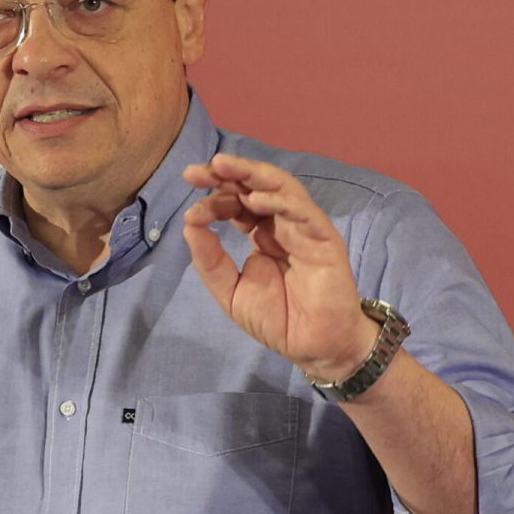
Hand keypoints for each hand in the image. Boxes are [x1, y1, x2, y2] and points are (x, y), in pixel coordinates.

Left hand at [181, 152, 374, 381]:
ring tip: (223, 167)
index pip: (236, 204)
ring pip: (280, 188)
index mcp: (262, 234)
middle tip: (196, 171)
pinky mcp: (324, 238)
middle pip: (255, 187)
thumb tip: (189, 225)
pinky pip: (302, 211)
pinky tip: (254, 199)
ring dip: (251, 174)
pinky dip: (279, 200)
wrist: (313, 346)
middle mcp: (283, 225)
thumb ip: (211, 261)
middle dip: (227, 174)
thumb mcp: (231, 292)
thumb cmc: (278, 319)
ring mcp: (304, 228)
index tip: (191, 207)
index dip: (214, 198)